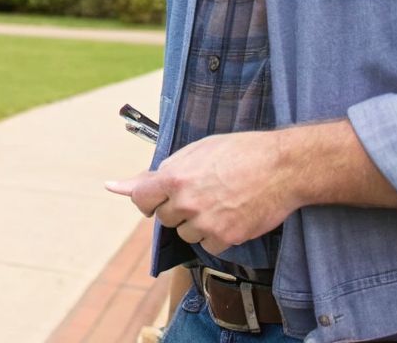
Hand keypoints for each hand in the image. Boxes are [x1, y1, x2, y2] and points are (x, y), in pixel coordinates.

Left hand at [104, 131, 297, 254]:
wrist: (282, 167)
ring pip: (186, 233)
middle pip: (165, 218)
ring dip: (197, 223)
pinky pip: (208, 245)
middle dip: (178, 208)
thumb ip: (157, 172)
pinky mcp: (226, 238)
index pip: (140, 200)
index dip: (149, 199)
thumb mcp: (195, 151)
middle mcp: (186, 203)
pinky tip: (231, 214)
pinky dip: (217, 235)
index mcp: (174, 177)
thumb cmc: (239, 152)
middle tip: (203, 192)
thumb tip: (115, 186)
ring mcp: (205, 223)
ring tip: (221, 201)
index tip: (160, 197)